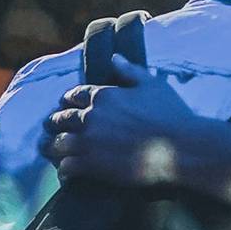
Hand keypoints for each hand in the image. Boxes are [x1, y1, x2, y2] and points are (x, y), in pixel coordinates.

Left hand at [43, 56, 198, 184]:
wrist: (181, 148)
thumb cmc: (171, 114)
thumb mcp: (151, 84)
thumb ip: (129, 70)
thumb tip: (113, 58)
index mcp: (103, 95)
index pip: (73, 95)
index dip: (67, 100)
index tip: (64, 105)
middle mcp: (91, 116)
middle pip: (61, 119)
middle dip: (54, 123)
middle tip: (50, 127)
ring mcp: (90, 142)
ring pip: (58, 143)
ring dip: (53, 146)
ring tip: (49, 150)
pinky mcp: (93, 165)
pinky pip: (67, 166)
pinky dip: (63, 168)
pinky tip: (64, 171)